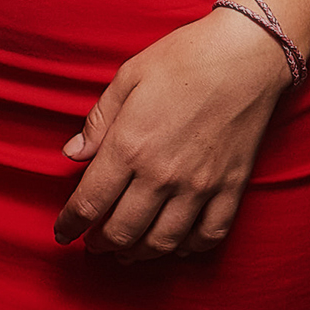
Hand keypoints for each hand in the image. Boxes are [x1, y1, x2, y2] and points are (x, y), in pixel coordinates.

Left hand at [53, 9, 291, 261]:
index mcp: (130, 145)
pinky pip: (207, 237)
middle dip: (101, 244)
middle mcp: (161, 174)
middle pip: (122, 230)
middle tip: (92, 244)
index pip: (90, 201)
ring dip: (138, 254)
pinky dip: (187, 249)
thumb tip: (72, 154)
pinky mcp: (230, 189)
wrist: (247, 55)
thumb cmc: (184, 57)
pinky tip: (174, 245)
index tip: (62, 233)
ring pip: (161, 242)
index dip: (71, 224)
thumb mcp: (129, 76)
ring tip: (125, 252)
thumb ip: (99, 120)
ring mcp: (199, 186)